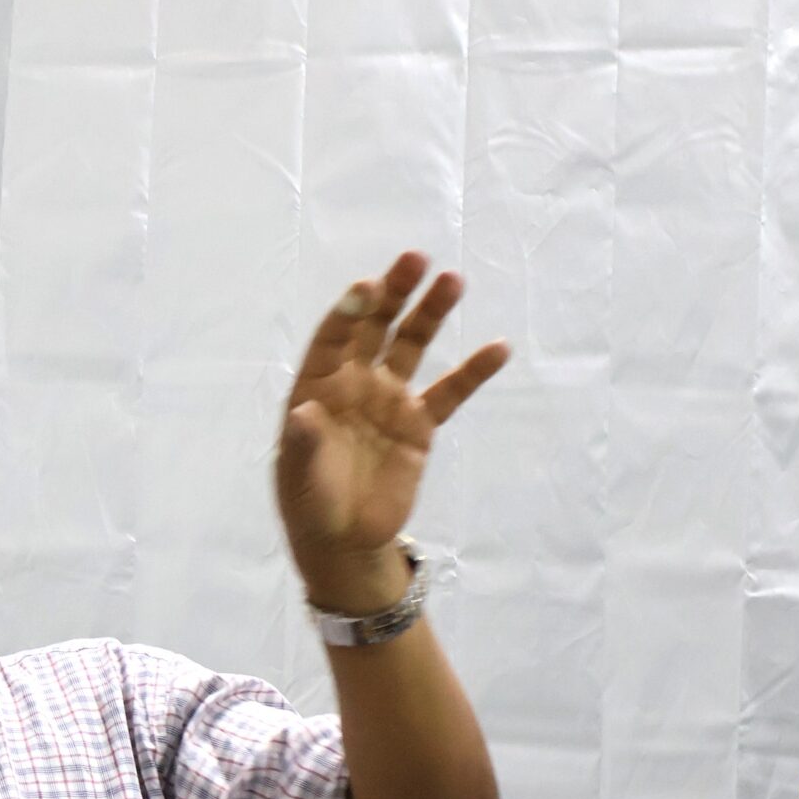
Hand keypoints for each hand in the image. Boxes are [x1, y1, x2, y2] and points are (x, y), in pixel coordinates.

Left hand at [278, 253, 509, 615]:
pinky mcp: (420, 424)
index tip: (369, 286)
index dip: (349, 311)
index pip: (333, 338)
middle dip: (394, 293)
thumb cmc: (310, 503)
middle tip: (416, 259)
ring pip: (413, 346)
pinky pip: (449, 392)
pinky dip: (472, 371)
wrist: (344, 539)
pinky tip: (498, 348)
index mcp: (318, 385)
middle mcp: (354, 381)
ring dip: (431, 313)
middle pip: (376, 327)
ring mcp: (390, 398)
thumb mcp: (300, 478)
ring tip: (453, 281)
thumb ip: (303, 445)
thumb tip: (305, 413)